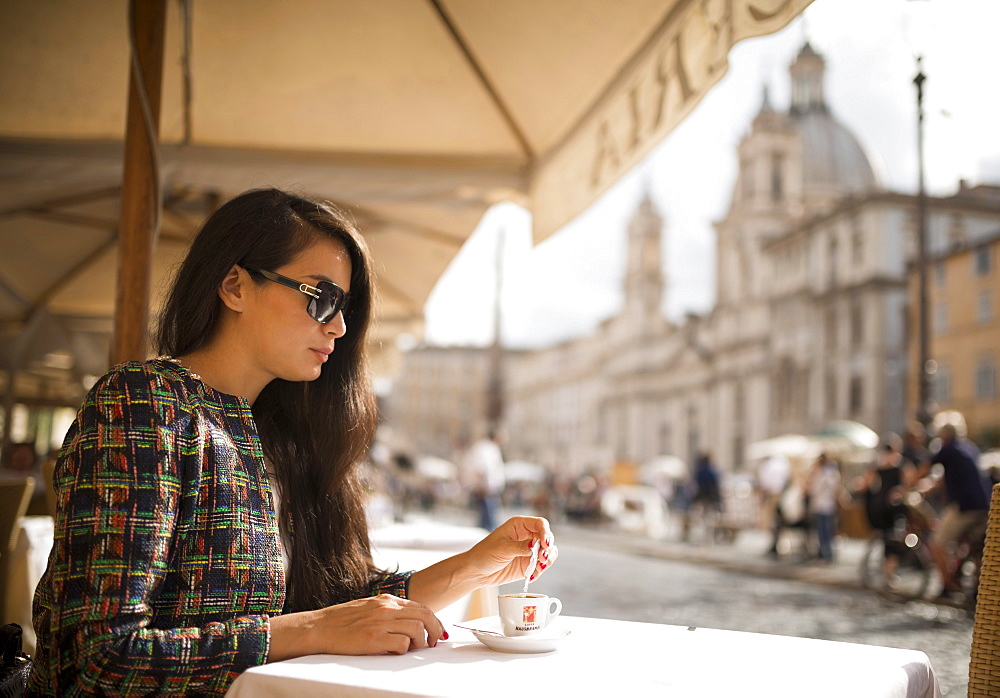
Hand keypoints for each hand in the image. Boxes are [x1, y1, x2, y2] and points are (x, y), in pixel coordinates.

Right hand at [269, 594, 444, 660]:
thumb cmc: (341, 622)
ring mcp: (381, 622)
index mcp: (386, 600)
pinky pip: (402, 644)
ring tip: (414, 649)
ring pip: (417, 629)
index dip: (434, 620)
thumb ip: (388, 612)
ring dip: (420, 642)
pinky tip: (397, 652)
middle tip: (433, 643)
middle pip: (425, 616)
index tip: (437, 632)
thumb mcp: (368, 608)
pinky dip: (404, 650)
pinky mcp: (374, 638)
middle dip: (435, 630)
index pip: (421, 607)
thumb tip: (409, 622)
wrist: (318, 628)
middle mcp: (386, 608)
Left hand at [465, 516, 558, 587]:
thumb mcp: (502, 549)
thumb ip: (520, 547)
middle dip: (547, 549)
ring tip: (540, 567)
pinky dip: (541, 570)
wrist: (476, 571)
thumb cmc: (484, 554)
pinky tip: (532, 575)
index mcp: (519, 525)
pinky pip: (541, 565)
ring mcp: (529, 550)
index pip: (540, 524)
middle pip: (547, 538)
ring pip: (548, 552)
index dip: (546, 533)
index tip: (545, 545)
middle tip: (542, 558)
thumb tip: (536, 546)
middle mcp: (526, 536)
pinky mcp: (528, 564)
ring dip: (547, 560)